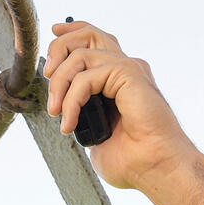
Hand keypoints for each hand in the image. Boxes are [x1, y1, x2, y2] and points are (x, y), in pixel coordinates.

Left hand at [43, 20, 198, 191]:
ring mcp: (129, 70)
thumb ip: (82, 120)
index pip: (95, 41)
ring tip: (56, 113)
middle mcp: (125, 69)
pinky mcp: (129, 74)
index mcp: (119, 80)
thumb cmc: (134, 163)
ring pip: (80, 55)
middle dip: (59, 49)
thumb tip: (65, 115)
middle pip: (87, 34)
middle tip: (46, 78)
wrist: (156, 169)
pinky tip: (69, 124)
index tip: (52, 40)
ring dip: (59, 84)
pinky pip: (87, 76)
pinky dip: (71, 100)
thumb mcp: (96, 138)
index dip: (70, 35)